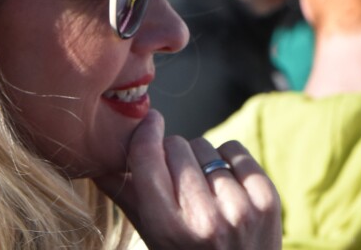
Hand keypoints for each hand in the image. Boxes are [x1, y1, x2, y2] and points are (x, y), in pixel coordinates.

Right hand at [94, 110, 280, 249]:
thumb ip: (124, 193)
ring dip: (201, 161)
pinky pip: (234, 149)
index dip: (146, 132)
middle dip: (174, 157)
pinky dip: (229, 162)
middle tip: (180, 185)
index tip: (150, 124)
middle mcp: (204, 220)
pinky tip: (227, 189)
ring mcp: (239, 210)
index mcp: (168, 229)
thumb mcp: (152, 236)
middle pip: (177, 145)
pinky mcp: (267, 199)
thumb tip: (93, 157)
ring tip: (205, 194)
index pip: (147, 154)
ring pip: (205, 145)